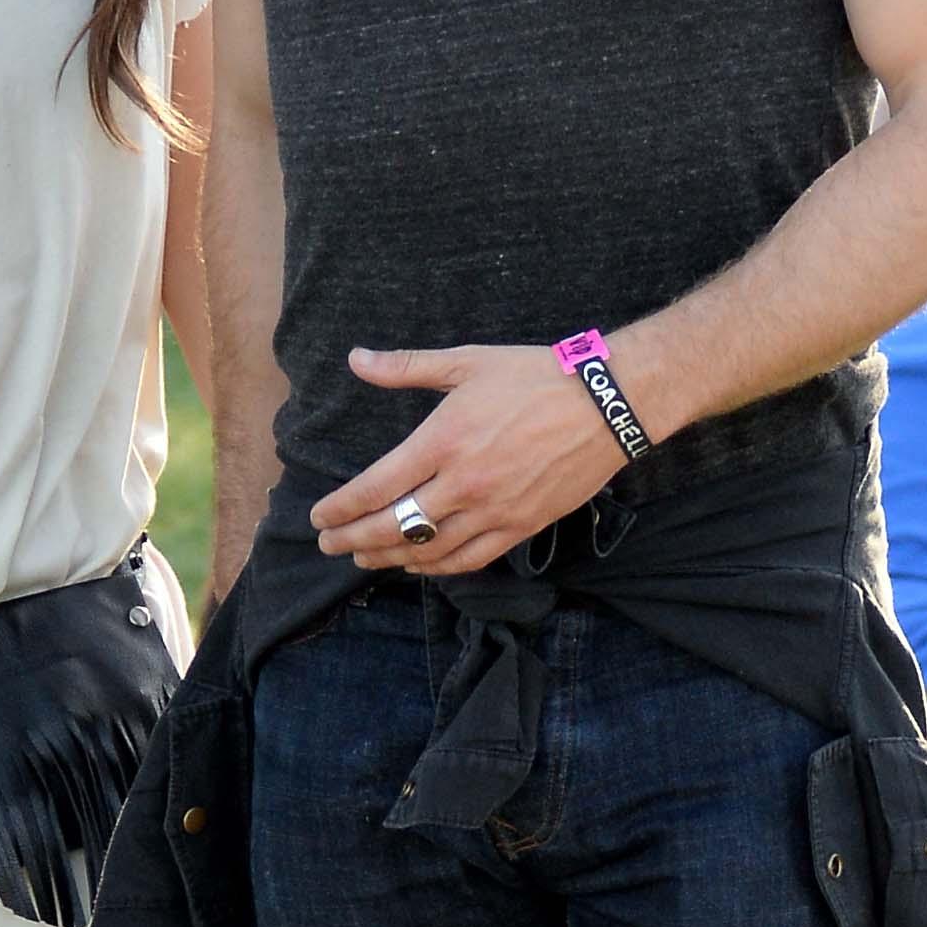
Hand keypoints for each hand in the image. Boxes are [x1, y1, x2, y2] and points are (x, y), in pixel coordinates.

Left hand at [310, 343, 630, 575]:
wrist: (606, 403)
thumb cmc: (536, 376)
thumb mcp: (467, 361)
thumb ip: (405, 367)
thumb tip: (355, 359)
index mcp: (443, 440)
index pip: (376, 487)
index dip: (341, 507)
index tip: (319, 515)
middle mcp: (463, 483)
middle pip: (394, 526)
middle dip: (353, 540)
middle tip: (329, 545)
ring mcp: (494, 510)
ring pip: (428, 550)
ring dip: (390, 558)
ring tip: (365, 558)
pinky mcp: (521, 526)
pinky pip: (470, 558)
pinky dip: (438, 567)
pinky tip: (420, 565)